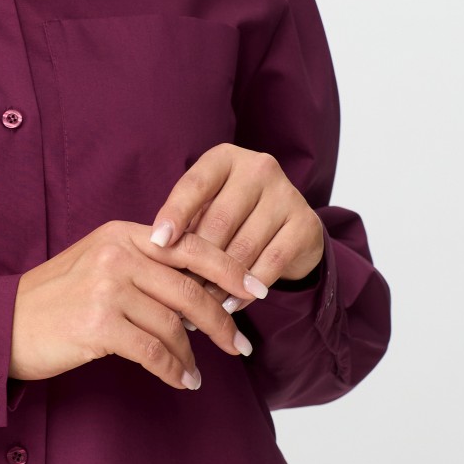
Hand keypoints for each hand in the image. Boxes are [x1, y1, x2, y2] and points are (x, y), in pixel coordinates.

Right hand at [8, 218, 257, 393]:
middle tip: (241, 345)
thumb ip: (144, 268)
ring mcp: (107, 288)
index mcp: (123, 234)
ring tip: (199, 373)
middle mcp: (118, 255)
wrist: (2, 325)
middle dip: (222, 321)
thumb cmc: (54, 301)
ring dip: (193, 354)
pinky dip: (173, 370)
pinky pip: (153, 351)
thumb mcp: (98, 266)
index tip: (257, 292)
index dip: (230, 270)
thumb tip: (199, 293)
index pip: (192, 246)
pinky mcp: (98, 324)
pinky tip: (181, 381)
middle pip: (190, 289)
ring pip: (174, 324)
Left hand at [147, 144, 324, 310]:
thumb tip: (158, 253)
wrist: (288, 232)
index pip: (195, 184)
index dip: (174, 214)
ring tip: (200, 305)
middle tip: (178, 291)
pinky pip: (270, 263)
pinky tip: (232, 305)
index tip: (157, 243)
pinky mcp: (306, 224)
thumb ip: (185, 225)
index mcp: (225, 159)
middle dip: (196, 261)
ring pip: (243, 246)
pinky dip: (248, 289)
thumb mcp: (204, 212)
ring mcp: (286, 194)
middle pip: (219, 220)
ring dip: (220, 282)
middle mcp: (259, 168)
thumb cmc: (231, 220)